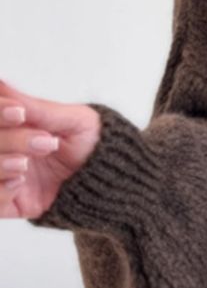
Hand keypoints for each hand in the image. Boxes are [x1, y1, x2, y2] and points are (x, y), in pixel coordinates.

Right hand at [0, 79, 100, 219]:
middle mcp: (4, 149)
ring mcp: (4, 176)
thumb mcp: (72, 121)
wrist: (114, 177)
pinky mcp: (9, 204)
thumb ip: (35, 108)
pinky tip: (20, 182)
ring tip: (26, 164)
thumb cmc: (94, 143)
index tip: (19, 114)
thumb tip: (0, 84)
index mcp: (13, 125)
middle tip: (44, 142)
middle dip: (8, 140)